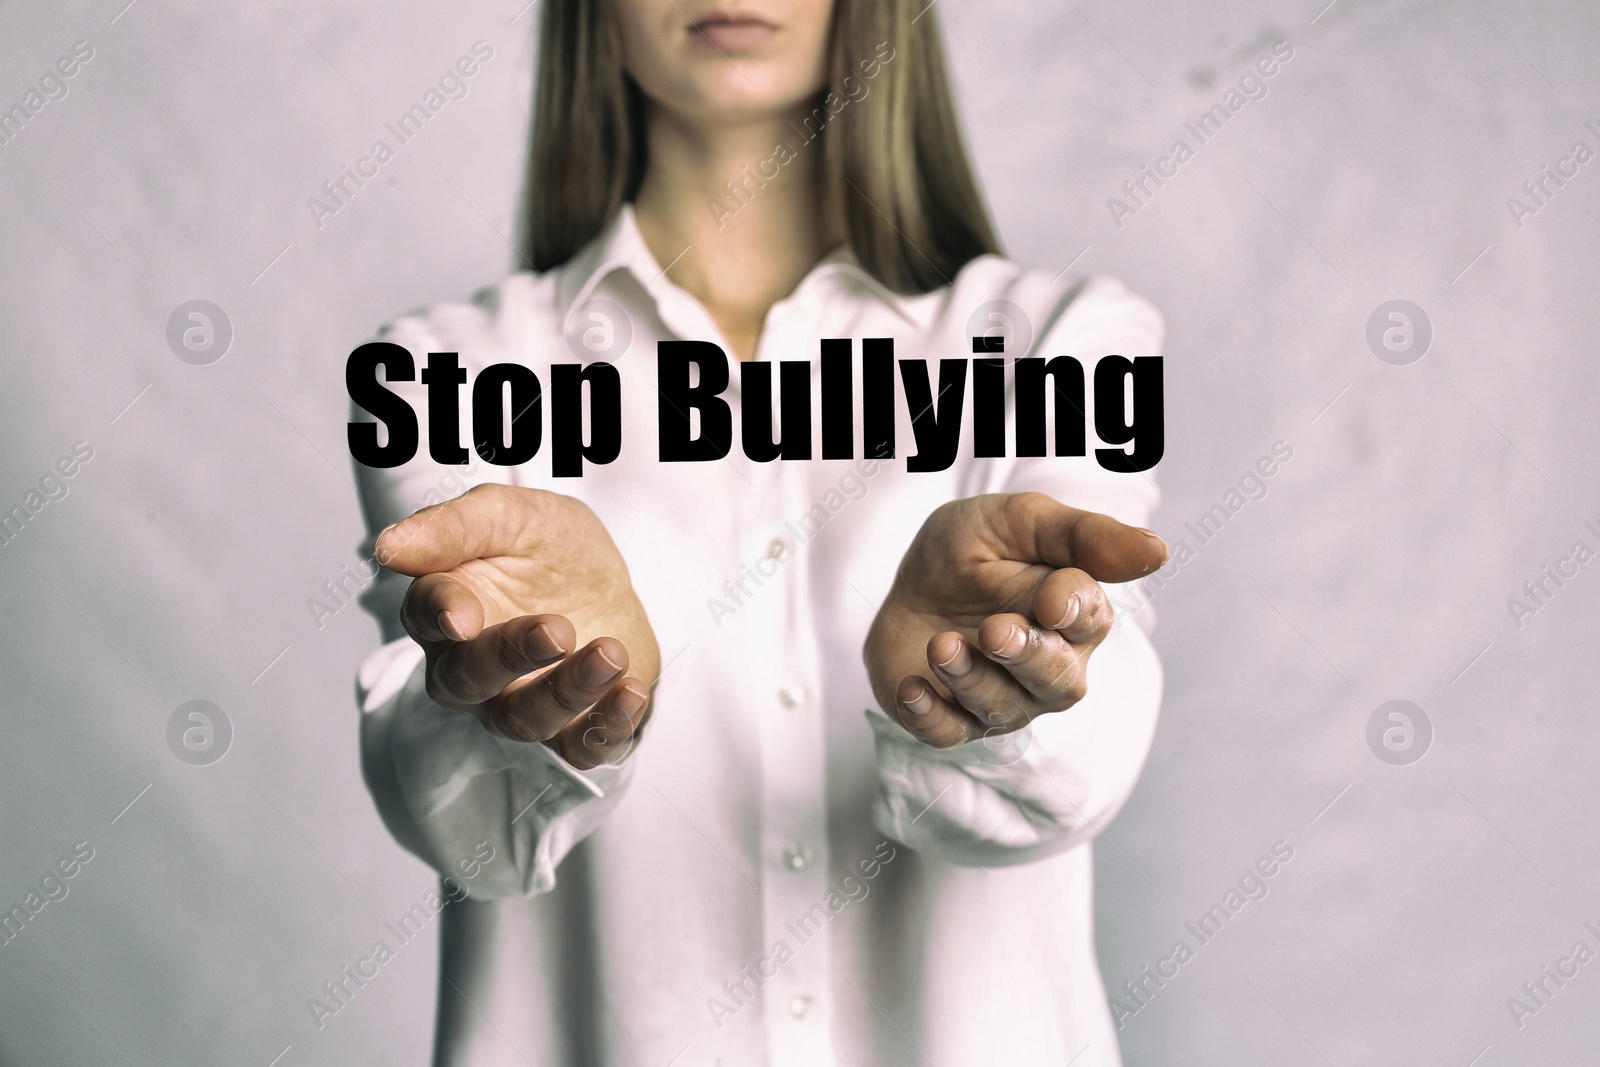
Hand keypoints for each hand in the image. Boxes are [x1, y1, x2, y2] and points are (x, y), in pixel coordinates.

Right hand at [376, 483, 660, 769]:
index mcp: (446, 608)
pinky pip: (578, 750)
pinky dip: (605, 728)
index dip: (441, 615)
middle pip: (467, 679)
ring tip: (610, 654)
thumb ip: (453, 528)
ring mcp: (516, 704)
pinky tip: (631, 693)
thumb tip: (388, 547)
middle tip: (558, 630)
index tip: (462, 615)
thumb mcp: (510, 516)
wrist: (608, 581)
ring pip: (522, 720)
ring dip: (567, 691)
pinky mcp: (569, 730)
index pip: (425, 615)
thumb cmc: (545, 547)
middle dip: (510, 657)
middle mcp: (469, 666)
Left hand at [863, 492, 1166, 748]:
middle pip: (1056, 680)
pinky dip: (929, 715)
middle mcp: (1049, 666)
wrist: (914, 573)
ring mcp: (1003, 698)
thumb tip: (1157, 551)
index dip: (1073, 610)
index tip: (1050, 599)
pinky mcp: (952, 718)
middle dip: (1027, 656)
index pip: (1089, 619)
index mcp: (1076, 615)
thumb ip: (1085, 536)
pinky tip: (912, 687)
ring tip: (942, 644)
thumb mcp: (1023, 521)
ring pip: (1001, 708)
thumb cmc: (979, 547)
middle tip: (996, 630)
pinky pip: (947, 733)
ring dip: (972, 678)